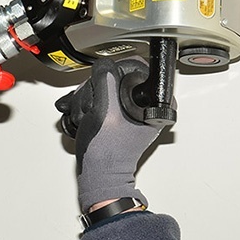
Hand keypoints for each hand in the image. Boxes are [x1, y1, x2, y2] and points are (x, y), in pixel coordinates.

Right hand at [55, 57, 170, 212]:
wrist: (98, 174)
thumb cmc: (106, 152)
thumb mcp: (105, 111)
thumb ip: (107, 81)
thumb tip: (105, 65)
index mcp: (153, 102)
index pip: (135, 67)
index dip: (113, 72)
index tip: (102, 86)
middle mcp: (145, 105)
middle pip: (114, 76)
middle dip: (95, 90)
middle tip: (94, 108)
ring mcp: (130, 111)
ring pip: (103, 86)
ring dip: (88, 99)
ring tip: (89, 116)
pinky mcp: (117, 116)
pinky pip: (98, 98)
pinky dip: (87, 106)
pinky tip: (86, 117)